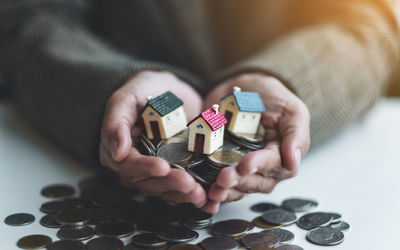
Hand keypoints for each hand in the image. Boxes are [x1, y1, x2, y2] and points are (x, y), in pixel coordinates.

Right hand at [100, 71, 206, 206]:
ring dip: (182, 193)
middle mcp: (134, 165)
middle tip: (188, 183)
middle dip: (169, 183)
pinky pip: (180, 187)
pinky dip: (193, 191)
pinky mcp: (175, 170)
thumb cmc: (145, 89)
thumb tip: (116, 152)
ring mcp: (156, 170)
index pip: (127, 165)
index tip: (162, 167)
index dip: (144, 168)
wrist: (170, 90)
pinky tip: (207, 194)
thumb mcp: (128, 96)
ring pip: (165, 188)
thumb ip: (116, 121)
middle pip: (148, 181)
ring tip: (200, 193)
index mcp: (118, 149)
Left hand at [202, 73, 309, 212]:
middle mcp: (263, 168)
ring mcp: (241, 169)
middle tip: (223, 178)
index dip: (258, 165)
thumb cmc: (271, 98)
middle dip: (238, 181)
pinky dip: (210, 192)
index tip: (245, 165)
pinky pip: (218, 184)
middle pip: (253, 181)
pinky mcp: (221, 167)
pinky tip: (204, 195)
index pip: (272, 164)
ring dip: (225, 191)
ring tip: (213, 190)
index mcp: (281, 155)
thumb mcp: (290, 109)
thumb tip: (293, 162)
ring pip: (236, 187)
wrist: (241, 90)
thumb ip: (295, 133)